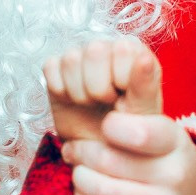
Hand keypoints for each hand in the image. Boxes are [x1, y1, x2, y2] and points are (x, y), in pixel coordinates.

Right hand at [45, 38, 162, 141]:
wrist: (100, 147)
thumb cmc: (127, 126)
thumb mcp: (142, 111)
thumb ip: (145, 85)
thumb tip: (145, 59)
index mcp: (133, 51)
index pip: (122, 50)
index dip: (121, 80)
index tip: (124, 96)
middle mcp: (107, 47)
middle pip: (94, 50)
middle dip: (98, 87)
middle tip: (105, 102)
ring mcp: (81, 54)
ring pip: (71, 59)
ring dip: (79, 91)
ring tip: (91, 102)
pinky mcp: (57, 66)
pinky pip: (50, 67)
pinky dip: (60, 90)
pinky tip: (73, 99)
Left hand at [49, 48, 195, 194]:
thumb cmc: (160, 152)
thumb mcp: (155, 120)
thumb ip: (139, 93)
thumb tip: (136, 58)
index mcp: (176, 141)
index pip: (139, 131)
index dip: (111, 127)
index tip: (104, 124)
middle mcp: (176, 176)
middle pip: (111, 163)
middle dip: (83, 152)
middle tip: (74, 148)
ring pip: (104, 193)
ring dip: (80, 178)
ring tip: (78, 170)